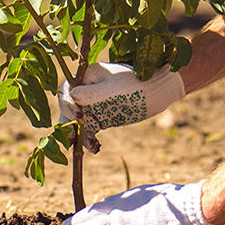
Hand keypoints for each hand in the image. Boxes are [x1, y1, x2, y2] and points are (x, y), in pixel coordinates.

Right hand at [58, 62, 184, 152]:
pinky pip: (87, 129)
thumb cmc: (137, 84)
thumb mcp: (114, 88)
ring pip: (75, 121)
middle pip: (68, 107)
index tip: (77, 115)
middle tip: (75, 138)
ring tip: (87, 146)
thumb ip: (92, 93)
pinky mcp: (100, 117)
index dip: (67, 103)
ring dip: (77, 135)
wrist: (157, 91)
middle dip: (69, 123)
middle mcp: (86, 89)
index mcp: (87, 76)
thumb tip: (72, 97)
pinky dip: (87, 139)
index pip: (67, 90)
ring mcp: (92, 104)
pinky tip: (95, 147)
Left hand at [64, 181, 220, 224]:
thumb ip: (150, 201)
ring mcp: (123, 220)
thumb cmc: (183, 202)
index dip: (95, 210)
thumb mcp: (162, 195)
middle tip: (67, 223)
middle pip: (96, 212)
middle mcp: (125, 206)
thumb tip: (150, 205)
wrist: (190, 208)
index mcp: (133, 196)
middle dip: (81, 219)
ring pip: (93, 224)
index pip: (108, 204)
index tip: (87, 213)